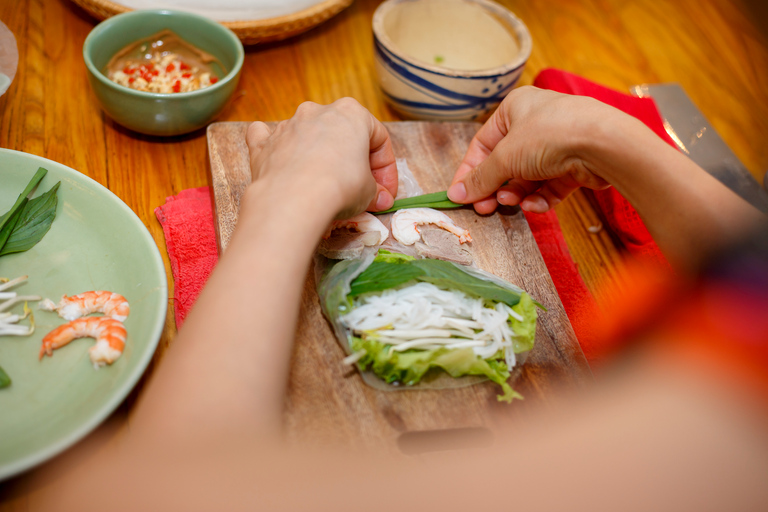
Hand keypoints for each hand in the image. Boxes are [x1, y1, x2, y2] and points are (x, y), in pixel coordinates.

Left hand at [246, 98, 397, 219]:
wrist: (294, 199)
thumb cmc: (341, 186)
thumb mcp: (369, 191)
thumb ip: (375, 191)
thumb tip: (380, 199)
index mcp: (352, 113)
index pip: (378, 139)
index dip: (386, 169)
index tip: (386, 191)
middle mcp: (318, 111)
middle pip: (343, 135)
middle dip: (354, 162)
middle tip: (362, 190)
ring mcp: (288, 125)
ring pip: (308, 134)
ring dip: (319, 157)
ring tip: (326, 187)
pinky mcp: (264, 144)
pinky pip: (268, 137)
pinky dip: (275, 146)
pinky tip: (280, 157)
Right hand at [447, 86, 615, 213]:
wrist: (604, 143)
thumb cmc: (550, 135)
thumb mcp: (505, 157)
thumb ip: (480, 178)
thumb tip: (455, 194)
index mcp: (514, 108)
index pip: (482, 144)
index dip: (469, 172)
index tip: (460, 196)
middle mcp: (536, 122)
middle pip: (505, 162)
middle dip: (495, 187)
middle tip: (484, 208)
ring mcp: (557, 143)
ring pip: (527, 176)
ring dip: (516, 193)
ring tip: (510, 203)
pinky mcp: (575, 163)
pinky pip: (550, 184)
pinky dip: (540, 198)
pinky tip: (534, 206)